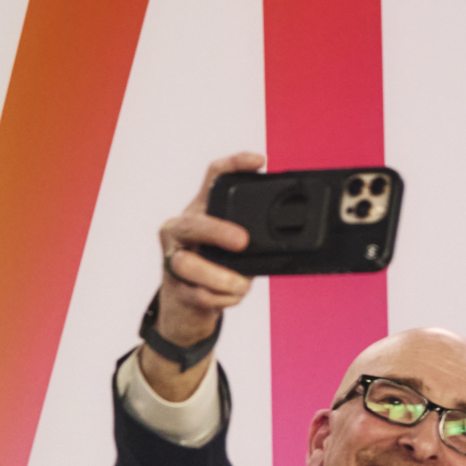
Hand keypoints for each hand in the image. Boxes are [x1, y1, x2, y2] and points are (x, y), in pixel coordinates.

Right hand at [141, 152, 261, 400]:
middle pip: (192, 223)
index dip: (234, 165)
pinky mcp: (175, 287)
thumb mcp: (237, 247)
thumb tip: (292, 242)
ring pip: (188, 264)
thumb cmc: (217, 266)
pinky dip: (222, 298)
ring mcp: (174, 257)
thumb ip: (253, 238)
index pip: (213, 178)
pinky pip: (199, 293)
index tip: (260, 161)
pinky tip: (232, 296)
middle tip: (243, 242)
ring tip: (241, 285)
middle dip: (218, 232)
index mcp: (201, 211)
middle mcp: (181, 229)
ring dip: (220, 277)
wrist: (188, 304)